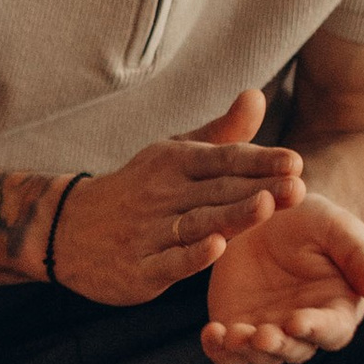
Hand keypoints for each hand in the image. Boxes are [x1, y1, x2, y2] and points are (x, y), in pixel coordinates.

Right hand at [50, 92, 304, 304]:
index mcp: (174, 162)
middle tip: (298, 187)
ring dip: (232, 216)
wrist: (65, 228)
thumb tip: (257, 95)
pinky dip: (191, 255)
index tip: (295, 162)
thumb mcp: (174, 154)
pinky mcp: (139, 268)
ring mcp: (149, 231)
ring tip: (265, 206)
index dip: (260, 161)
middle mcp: (162, 194)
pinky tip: (216, 248)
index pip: (224, 159)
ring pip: (197, 223)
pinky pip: (169, 261)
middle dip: (259, 188)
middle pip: (217, 191)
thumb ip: (222, 133)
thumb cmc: (137, 189)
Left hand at [200, 198, 363, 363]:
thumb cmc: (316, 222)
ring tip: (230, 334)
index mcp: (335, 310)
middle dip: (277, 345)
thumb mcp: (340, 230)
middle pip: (292, 350)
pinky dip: (217, 349)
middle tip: (262, 335)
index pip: (330, 330)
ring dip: (245, 350)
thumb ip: (363, 260)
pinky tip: (210, 334)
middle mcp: (301, 329)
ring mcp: (266, 330)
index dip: (315, 329)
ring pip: (257, 356)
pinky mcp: (234, 324)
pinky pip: (226, 350)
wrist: (270, 213)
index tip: (298, 321)